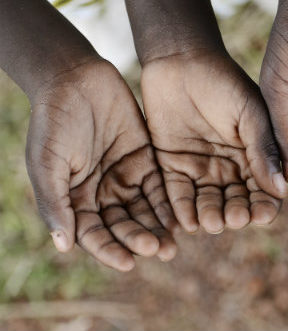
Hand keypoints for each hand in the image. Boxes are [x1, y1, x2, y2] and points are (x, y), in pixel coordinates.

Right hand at [26, 59, 177, 270]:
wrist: (74, 79)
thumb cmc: (53, 121)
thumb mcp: (47, 163)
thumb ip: (56, 203)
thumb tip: (64, 246)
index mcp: (75, 198)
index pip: (94, 234)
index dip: (110, 250)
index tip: (128, 263)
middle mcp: (102, 193)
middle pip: (124, 226)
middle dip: (140, 240)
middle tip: (160, 251)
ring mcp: (125, 176)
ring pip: (145, 210)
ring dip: (159, 228)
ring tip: (174, 243)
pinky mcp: (147, 159)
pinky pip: (161, 186)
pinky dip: (171, 203)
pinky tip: (184, 216)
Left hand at [142, 51, 285, 233]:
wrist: (180, 60)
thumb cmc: (224, 81)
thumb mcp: (250, 113)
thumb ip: (264, 149)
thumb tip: (282, 187)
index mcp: (256, 155)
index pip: (266, 189)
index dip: (266, 205)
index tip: (263, 214)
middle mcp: (231, 168)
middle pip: (237, 202)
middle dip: (237, 213)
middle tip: (233, 218)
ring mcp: (202, 169)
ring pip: (209, 203)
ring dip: (211, 216)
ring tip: (211, 222)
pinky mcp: (171, 166)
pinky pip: (178, 194)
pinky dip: (182, 210)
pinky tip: (186, 222)